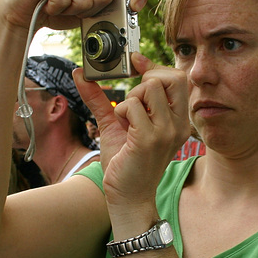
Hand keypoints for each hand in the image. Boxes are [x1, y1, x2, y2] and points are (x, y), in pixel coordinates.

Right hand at [0, 0, 150, 36]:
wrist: (22, 12)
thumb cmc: (59, 9)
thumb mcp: (91, 7)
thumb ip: (111, 3)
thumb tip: (133, 7)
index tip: (136, 6)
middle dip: (91, 10)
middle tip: (73, 7)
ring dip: (71, 10)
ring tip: (59, 3)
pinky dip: (56, 8)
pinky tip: (47, 2)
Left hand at [75, 53, 190, 212]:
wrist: (128, 196)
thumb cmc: (126, 162)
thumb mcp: (116, 124)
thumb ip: (100, 98)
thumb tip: (80, 74)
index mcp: (178, 119)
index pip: (177, 78)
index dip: (154, 65)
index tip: (134, 61)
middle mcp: (178, 124)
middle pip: (170, 77)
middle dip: (146, 79)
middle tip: (131, 99)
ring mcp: (166, 131)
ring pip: (150, 87)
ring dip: (130, 98)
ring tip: (125, 118)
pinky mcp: (149, 139)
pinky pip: (133, 105)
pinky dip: (120, 111)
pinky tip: (121, 126)